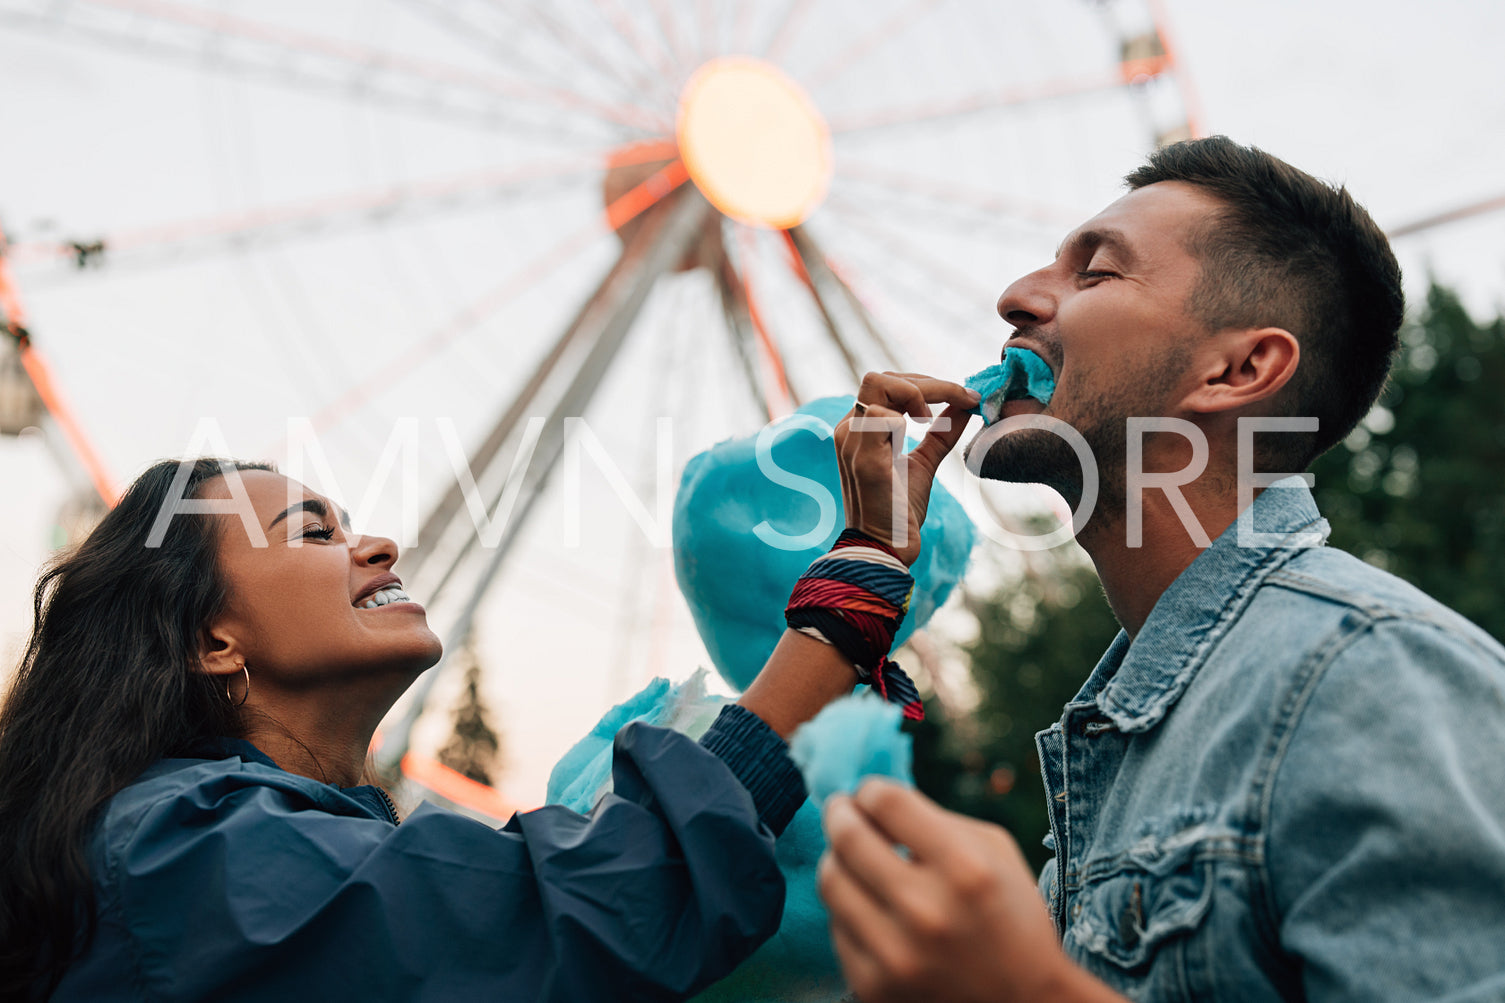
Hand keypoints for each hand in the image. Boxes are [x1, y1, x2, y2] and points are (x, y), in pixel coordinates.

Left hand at [819, 780, 1121, 1002]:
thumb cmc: (1011, 917)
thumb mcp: (995, 852)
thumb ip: (936, 819)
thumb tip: (873, 801)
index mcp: (964, 868)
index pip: (886, 802)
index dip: (870, 790)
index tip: (869, 795)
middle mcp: (926, 911)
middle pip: (847, 838)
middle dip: (839, 814)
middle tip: (841, 810)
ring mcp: (896, 954)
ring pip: (831, 881)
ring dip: (836, 859)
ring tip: (851, 857)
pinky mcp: (874, 986)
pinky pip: (837, 927)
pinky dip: (849, 908)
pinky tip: (870, 906)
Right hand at [836, 372, 977, 565]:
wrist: (887, 549)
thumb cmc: (900, 511)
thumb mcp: (925, 463)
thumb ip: (941, 433)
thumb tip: (966, 405)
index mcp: (860, 430)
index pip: (886, 385)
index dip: (927, 384)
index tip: (965, 396)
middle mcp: (848, 430)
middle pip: (880, 377)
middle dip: (928, 382)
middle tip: (962, 398)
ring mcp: (851, 442)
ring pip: (878, 384)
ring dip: (920, 392)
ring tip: (939, 416)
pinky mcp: (863, 458)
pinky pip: (884, 416)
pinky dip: (910, 417)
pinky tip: (925, 429)